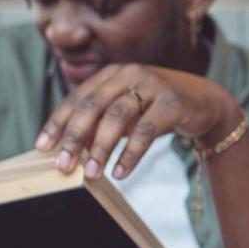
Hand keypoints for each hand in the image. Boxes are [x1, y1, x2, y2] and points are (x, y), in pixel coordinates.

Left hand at [35, 63, 241, 180]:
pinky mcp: (172, 102)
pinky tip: (120, 172)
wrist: (207, 104)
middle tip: (63, 165)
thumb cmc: (159, 110)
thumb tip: (71, 148)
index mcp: (112, 74)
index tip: (42, 147)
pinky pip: (146, 131)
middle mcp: (129, 73)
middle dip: (74, 137)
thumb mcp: (128, 112)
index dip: (58, 122)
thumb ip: (102, 122)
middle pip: (93, 105)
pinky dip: (130, 154)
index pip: (78, 98)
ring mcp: (152, 85)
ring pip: (117, 117)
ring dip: (101, 148)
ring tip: (91, 173)